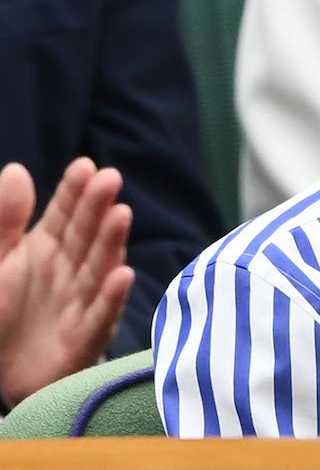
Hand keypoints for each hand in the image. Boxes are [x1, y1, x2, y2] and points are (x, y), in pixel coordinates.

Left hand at [0, 158, 134, 405]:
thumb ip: (5, 221)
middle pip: (86, 234)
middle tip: (110, 178)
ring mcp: (80, 302)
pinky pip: (99, 316)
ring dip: (112, 242)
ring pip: (98, 268)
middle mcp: (69, 270)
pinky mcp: (84, 338)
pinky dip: (111, 297)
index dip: (75, 190)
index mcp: (45, 248)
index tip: (86, 166)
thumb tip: (17, 169)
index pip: (64, 213)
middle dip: (98, 207)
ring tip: (120, 215)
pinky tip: (122, 276)